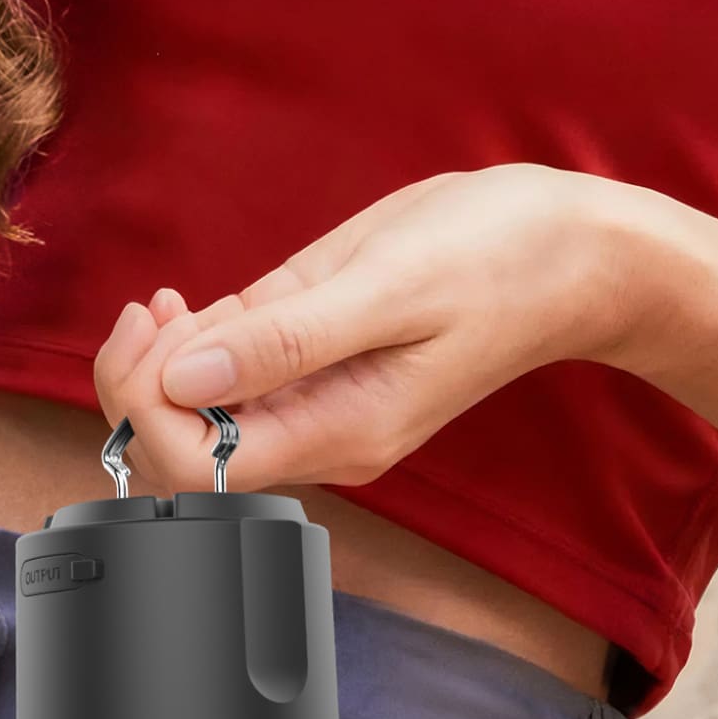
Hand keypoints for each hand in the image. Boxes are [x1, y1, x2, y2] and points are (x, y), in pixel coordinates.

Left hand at [86, 167, 652, 496]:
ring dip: (162, 364)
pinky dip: (196, 346)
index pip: (199, 466)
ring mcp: (324, 400)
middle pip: (191, 453)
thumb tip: (182, 377)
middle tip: (149, 307)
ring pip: (206, 417)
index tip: (154, 325)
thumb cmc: (497, 258)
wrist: (575, 252)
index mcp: (342, 432)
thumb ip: (285, 337)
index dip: (149, 404)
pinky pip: (237, 376)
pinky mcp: (324, 361)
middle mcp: (326, 432)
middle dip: (142, 386)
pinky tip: (194, 303)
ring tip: (164, 300)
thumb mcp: (389, 286)